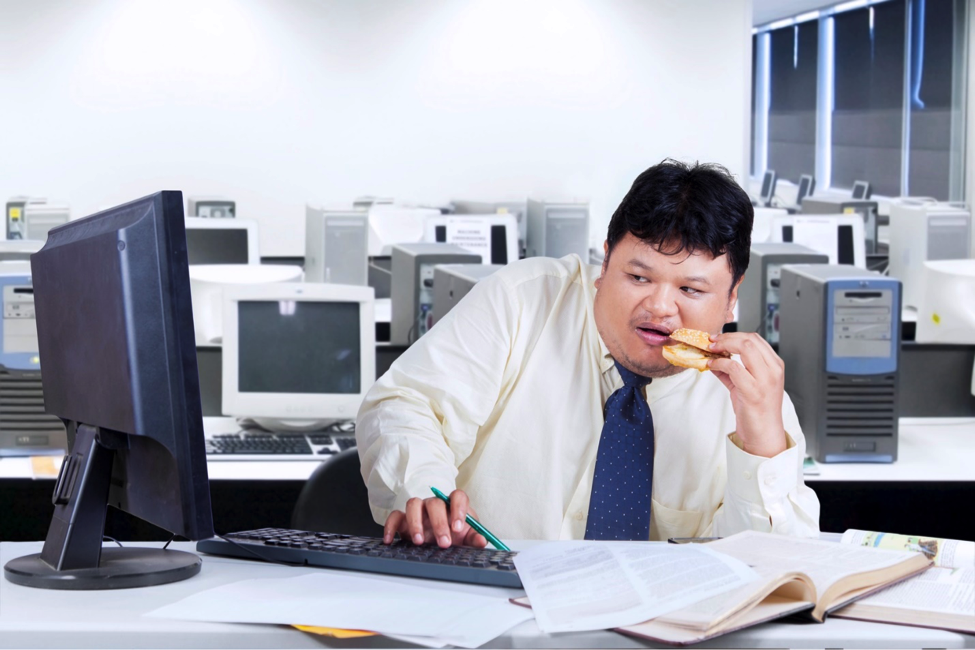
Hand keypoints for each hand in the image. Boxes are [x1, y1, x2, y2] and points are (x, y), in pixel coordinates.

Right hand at [383, 489, 486, 547]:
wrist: (439, 542)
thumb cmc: (454, 535)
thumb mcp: (466, 538)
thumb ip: (475, 539)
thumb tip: (482, 541)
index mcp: (453, 505)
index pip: (457, 496)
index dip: (458, 509)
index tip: (457, 527)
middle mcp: (435, 504)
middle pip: (435, 503)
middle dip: (439, 523)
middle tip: (444, 543)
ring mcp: (418, 510)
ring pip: (413, 503)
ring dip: (416, 522)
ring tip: (419, 541)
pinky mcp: (403, 519)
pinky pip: (394, 516)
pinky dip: (390, 526)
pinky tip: (390, 540)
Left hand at [706, 332, 786, 457]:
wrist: (764, 434)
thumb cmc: (757, 410)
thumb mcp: (746, 385)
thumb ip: (732, 371)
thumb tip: (713, 359)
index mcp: (775, 365)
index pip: (756, 338)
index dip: (734, 334)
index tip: (718, 338)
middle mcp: (773, 370)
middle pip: (750, 339)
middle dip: (727, 337)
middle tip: (711, 341)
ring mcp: (765, 380)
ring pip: (745, 348)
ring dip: (723, 346)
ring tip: (710, 350)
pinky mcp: (754, 391)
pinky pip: (734, 368)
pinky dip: (719, 363)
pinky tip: (711, 365)